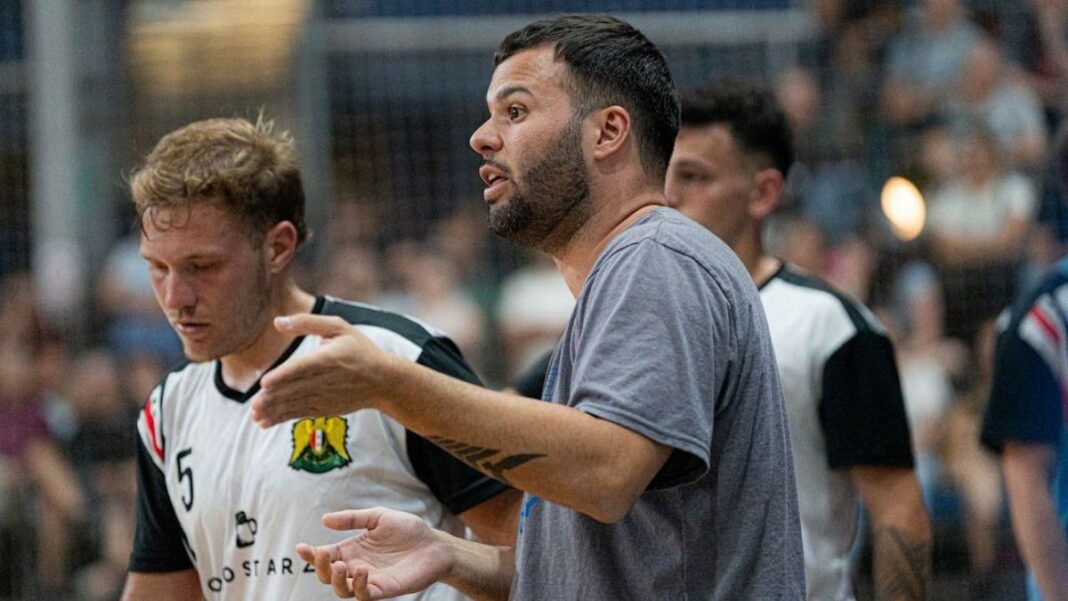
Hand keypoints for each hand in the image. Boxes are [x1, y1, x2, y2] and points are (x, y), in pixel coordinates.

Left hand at [251, 314, 390, 426]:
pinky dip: (282, 418)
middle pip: (295, 390)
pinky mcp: (324, 408)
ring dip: (274, 411)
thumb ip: (307, 323)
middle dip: (273, 399)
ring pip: (295, 404)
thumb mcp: (339, 327)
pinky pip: (299, 414)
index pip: (302, 368)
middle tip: (254, 404)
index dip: (283, 376)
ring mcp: (324, 397)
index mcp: (328, 358)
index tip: (265, 383)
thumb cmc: (359, 350)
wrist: (383, 381)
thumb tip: (277, 322)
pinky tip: (265, 422)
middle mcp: (325, 380)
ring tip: (256, 415)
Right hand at [296, 507, 452, 599]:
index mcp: (351, 550)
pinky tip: (361, 570)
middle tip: (324, 555)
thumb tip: (324, 520)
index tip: (301, 547)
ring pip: (342, 590)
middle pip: (328, 576)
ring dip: (336, 580)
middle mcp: (356, 567)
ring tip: (340, 565)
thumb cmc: (407, 530)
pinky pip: (364, 596)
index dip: (311, 554)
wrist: (434, 544)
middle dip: (320, 568)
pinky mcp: (384, 589)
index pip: (325, 556)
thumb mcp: (377, 517)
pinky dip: (358, 586)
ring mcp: (369, 580)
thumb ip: (352, 519)